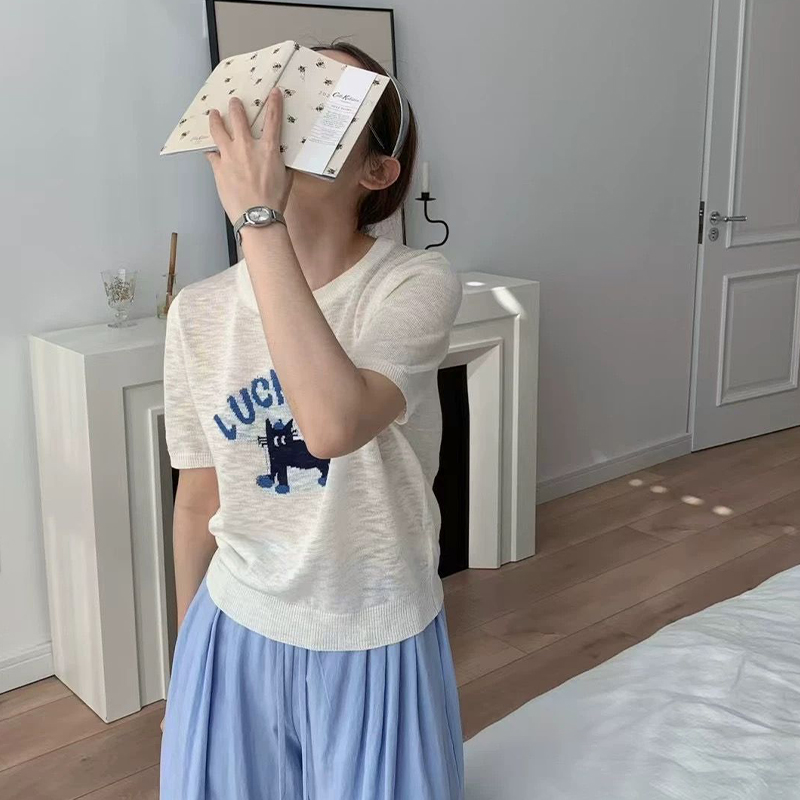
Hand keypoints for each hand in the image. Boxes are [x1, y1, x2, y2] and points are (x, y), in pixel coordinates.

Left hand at [206, 88, 293, 221]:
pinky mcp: (218, 168)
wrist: (257, 216)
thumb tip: (278, 157)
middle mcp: (247, 147)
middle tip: (234, 102)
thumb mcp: (285, 178)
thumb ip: (281, 163)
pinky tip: (208, 148)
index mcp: (267, 149)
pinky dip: (210, 150)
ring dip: (216, 119)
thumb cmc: (274, 201)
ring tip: (214, 114)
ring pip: (218, 130)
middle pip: (239, 118)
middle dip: (236, 107)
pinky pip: (211, 154)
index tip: (274, 93)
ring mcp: (230, 156)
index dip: (274, 104)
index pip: (272, 120)